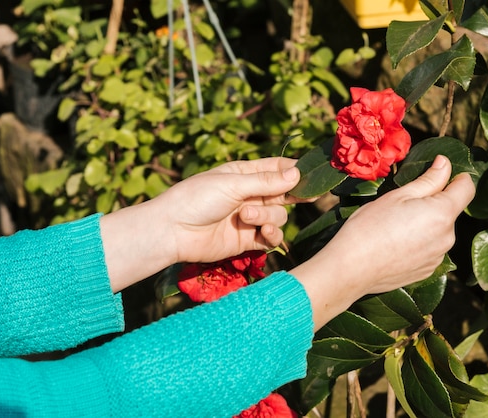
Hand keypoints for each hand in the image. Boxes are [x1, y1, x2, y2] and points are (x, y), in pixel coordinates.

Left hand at [101, 158, 305, 291]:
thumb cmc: (197, 199)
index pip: (277, 168)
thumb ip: (266, 182)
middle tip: (309, 196)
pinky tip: (263, 232)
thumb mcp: (232, 184)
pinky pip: (271, 236)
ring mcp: (250, 218)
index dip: (295, 170)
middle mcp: (250, 195)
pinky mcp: (248, 240)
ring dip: (267, 215)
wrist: (173, 231)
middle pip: (284, 193)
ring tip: (247, 216)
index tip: (313, 174)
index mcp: (244, 174)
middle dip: (294, 194)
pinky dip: (271, 234)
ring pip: (279, 215)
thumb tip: (297, 173)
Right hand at [291, 155, 475, 329]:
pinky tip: (395, 245)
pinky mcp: (427, 272)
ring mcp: (437, 258)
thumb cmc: (370, 227)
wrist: (351, 269)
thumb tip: (445, 163)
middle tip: (402, 204)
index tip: (442, 173)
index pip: (466, 189)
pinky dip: (418, 244)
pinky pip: (429, 250)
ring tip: (395, 228)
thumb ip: (428, 180)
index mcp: (442, 214)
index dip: (457, 177)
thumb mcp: (397, 196)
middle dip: (433, 204)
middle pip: (449, 212)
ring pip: (438, 232)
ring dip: (425, 225)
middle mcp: (447, 238)